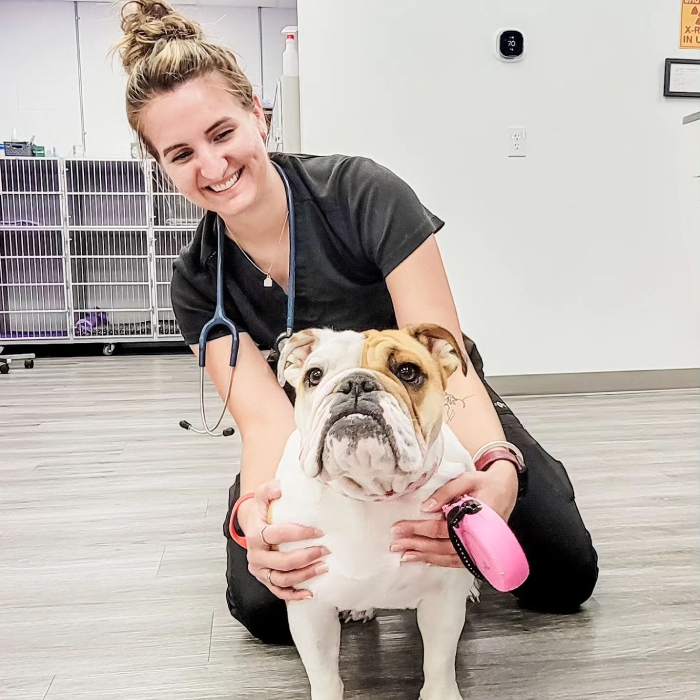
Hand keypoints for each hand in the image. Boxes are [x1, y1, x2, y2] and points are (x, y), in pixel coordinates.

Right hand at [240, 480, 329, 600]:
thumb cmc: (261, 512)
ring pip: (283, 579)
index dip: (299, 534)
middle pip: (282, 561)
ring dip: (305, 575)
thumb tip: (281, 488)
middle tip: (326, 550)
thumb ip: (269, 489)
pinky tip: (310, 593)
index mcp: (255, 534)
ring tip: (324, 568)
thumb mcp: (261, 496)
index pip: (277, 535)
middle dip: (306, 557)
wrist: (250, 527)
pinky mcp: (265, 579)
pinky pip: (279, 592)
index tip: (319, 532)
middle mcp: (255, 555)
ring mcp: (260, 570)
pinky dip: (295, 595)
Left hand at [391, 460, 518, 567]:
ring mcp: (479, 547)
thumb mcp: (466, 479)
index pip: (441, 529)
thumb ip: (445, 492)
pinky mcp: (479, 550)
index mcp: (474, 519)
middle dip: (416, 545)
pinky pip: (458, 560)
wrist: (506, 488)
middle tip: (395, 544)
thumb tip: (425, 508)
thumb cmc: (486, 483)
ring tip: (404, 555)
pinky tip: (426, 560)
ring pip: (449, 557)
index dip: (418, 530)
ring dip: (425, 557)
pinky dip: (440, 561)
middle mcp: (478, 537)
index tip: (399, 528)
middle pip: (442, 546)